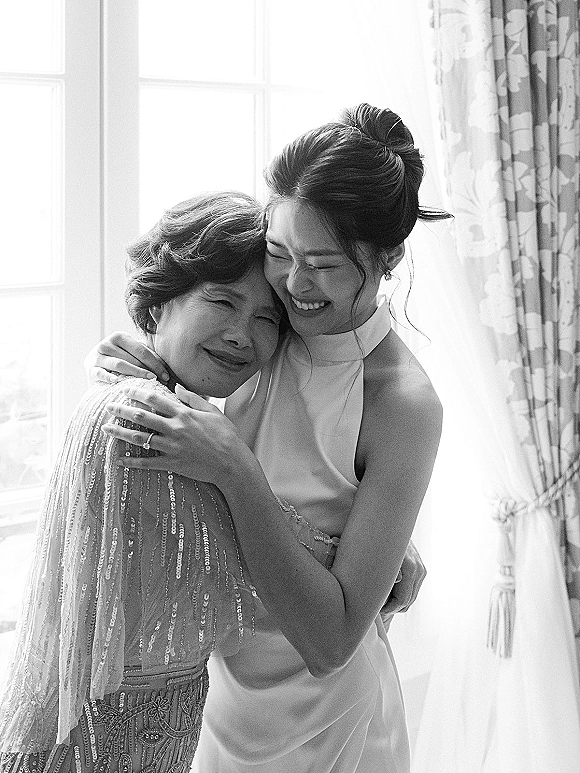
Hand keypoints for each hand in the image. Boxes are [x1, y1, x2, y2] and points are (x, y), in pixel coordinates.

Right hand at [84, 332, 169, 383]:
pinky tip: (117, 381)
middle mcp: (107, 343)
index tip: (166, 376)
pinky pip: (101, 373)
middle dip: (149, 370)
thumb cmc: (120, 361)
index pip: (142, 351)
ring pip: (120, 365)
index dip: (156, 364)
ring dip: (135, 373)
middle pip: (132, 358)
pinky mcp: (90, 369)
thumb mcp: (132, 354)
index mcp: (119, 336)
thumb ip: (147, 355)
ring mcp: (97, 356)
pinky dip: (109, 377)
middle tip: (160, 381)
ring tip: (148, 381)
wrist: (95, 369)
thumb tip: (167, 368)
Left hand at [102, 383, 244, 481]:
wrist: (232, 463)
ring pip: (140, 438)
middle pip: (142, 416)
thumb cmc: (226, 436)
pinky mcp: (172, 463)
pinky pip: (148, 463)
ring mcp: (172, 447)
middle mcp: (175, 428)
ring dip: (121, 433)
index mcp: (184, 414)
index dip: (137, 393)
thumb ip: (193, 398)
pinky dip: (132, 462)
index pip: (155, 399)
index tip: (125, 389)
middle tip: (108, 406)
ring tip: (106, 429)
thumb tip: (176, 386)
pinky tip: (119, 460)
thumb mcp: (212, 411)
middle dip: (122, 410)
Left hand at [380, 540, 425, 629]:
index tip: (377, 608)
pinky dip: (403, 594)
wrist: (388, 526)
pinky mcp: (422, 569)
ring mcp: (421, 569)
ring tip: (382, 597)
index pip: (402, 600)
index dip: (389, 608)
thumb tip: (398, 579)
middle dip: (393, 607)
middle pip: (408, 601)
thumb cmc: (377, 541)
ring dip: (398, 602)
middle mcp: (418, 569)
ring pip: (412, 598)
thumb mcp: (378, 555)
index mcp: (410, 568)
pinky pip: (413, 590)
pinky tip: (390, 590)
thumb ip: (388, 569)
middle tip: (378, 605)